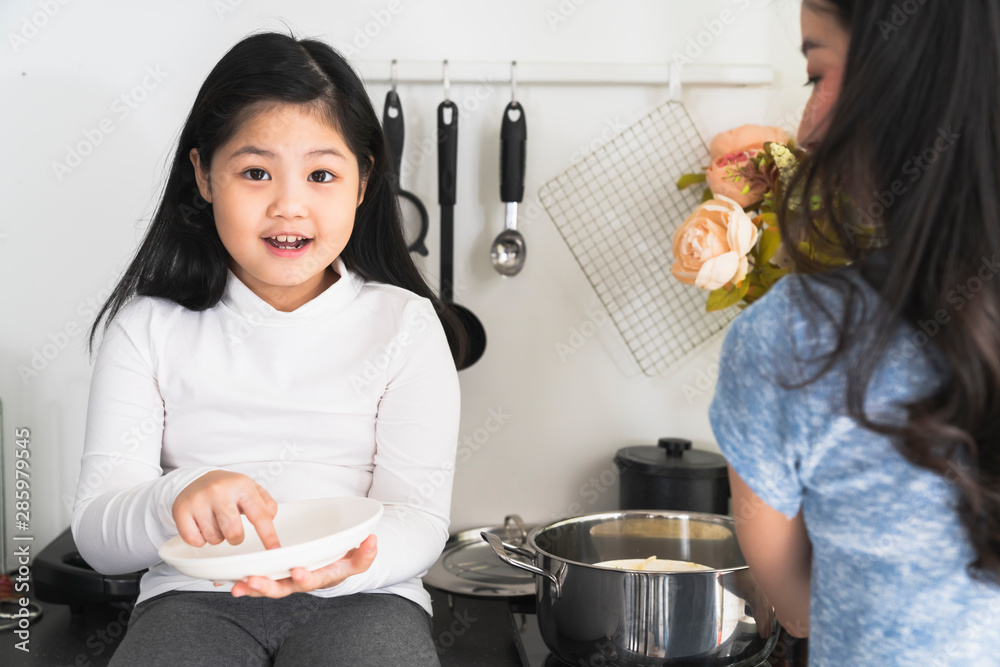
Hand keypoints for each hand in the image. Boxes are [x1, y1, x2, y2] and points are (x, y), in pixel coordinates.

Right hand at [172, 470, 279, 549]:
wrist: (197, 478)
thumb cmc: (228, 489)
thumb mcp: (251, 489)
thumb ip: (266, 504)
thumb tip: (270, 519)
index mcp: (242, 485)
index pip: (259, 515)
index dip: (268, 535)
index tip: (275, 550)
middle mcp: (219, 491)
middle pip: (233, 533)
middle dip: (236, 538)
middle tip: (232, 527)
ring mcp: (198, 499)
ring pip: (214, 539)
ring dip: (217, 537)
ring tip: (215, 521)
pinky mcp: (180, 509)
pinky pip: (195, 540)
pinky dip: (200, 539)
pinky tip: (201, 524)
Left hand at [230, 535, 376, 597]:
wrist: (335, 564)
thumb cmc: (346, 558)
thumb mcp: (359, 557)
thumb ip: (366, 553)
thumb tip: (373, 540)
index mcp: (322, 577)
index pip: (314, 579)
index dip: (305, 577)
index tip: (298, 572)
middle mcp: (303, 581)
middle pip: (285, 588)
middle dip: (268, 586)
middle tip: (254, 581)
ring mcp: (289, 579)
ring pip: (269, 586)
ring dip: (253, 587)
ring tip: (238, 585)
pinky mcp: (278, 574)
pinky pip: (261, 580)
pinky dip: (247, 582)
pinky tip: (231, 579)